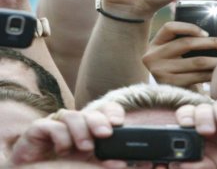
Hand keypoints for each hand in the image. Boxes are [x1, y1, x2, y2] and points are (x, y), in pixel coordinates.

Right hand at [9, 102, 125, 167]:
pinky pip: (50, 125)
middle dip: (99, 121)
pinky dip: (60, 136)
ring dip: (81, 130)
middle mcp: (75, 124)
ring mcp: (56, 125)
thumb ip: (106, 163)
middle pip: (90, 112)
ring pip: (71, 116)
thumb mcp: (90, 166)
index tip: (118, 122)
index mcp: (90, 129)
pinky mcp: (37, 131)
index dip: (113, 112)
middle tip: (105, 134)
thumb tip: (122, 164)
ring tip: (85, 148)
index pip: (105, 111)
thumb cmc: (64, 168)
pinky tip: (62, 149)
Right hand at [142, 21, 216, 87]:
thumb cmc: (179, 70)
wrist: (173, 97)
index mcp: (154, 44)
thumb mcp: (174, 54)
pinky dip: (212, 73)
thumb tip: (213, 33)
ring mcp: (160, 72)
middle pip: (186, 43)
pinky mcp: (171, 85)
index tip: (207, 33)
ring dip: (216, 59)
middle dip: (211, 42)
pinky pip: (197, 76)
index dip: (189, 27)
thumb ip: (185, 42)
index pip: (170, 27)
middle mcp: (152, 57)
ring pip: (196, 61)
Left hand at [173, 99, 216, 167]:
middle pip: (203, 107)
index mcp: (200, 133)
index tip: (185, 125)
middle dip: (203, 116)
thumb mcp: (210, 168)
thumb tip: (178, 164)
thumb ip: (195, 165)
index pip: (187, 115)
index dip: (185, 116)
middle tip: (206, 131)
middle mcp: (214, 122)